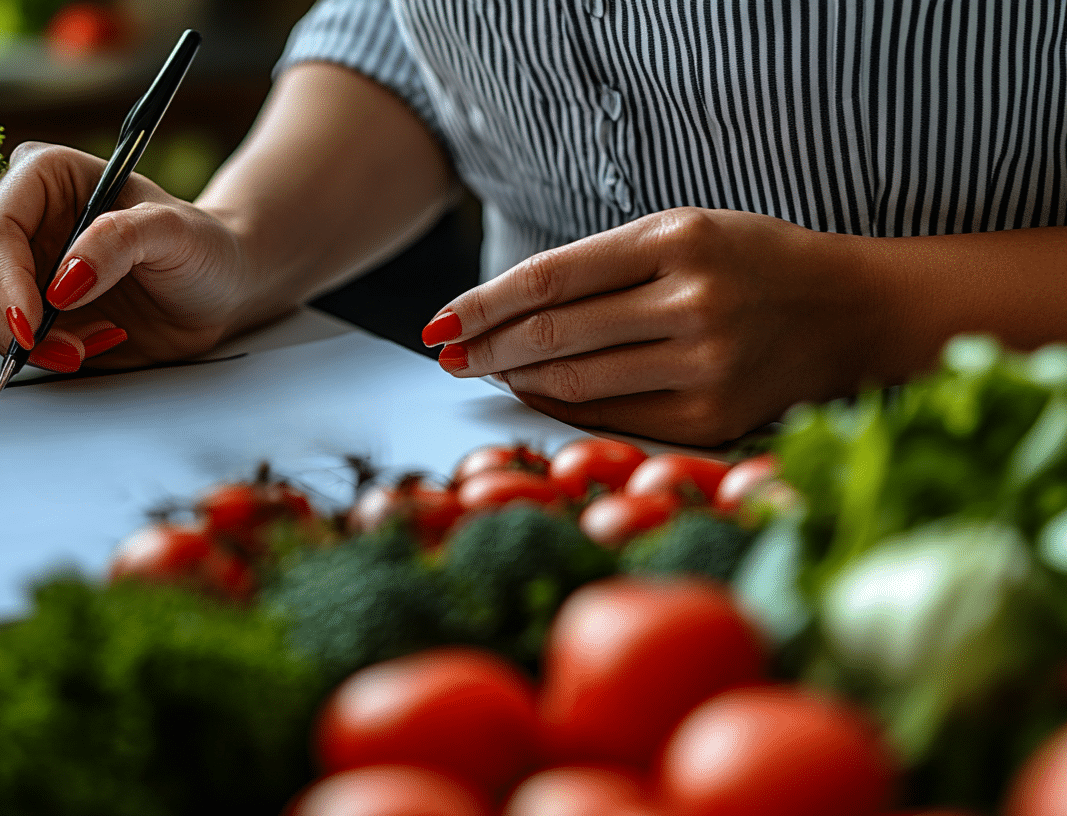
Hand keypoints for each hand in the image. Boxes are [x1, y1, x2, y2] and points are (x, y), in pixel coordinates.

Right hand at [0, 142, 250, 371]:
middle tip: (64, 350)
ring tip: (96, 341)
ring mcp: (22, 264)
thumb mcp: (174, 232)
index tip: (33, 324)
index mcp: (43, 175)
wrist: (221, 287)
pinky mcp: (32, 306)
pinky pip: (10, 338)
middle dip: (8, 321)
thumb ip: (120, 240)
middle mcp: (23, 216)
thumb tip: (64, 280)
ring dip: (31, 343)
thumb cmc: (203, 246)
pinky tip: (96, 343)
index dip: (5, 281)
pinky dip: (45, 353)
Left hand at [421, 208, 892, 446]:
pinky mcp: (713, 420)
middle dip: (484, 348)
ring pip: (575, 381)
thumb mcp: (682, 231)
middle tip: (446, 355)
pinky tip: (536, 393)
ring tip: (484, 370)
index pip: (549, 278)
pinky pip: (611, 417)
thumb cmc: (751, 263)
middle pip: (552, 334)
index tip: (437, 323)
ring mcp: (705, 367)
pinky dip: (561, 406)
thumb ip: (600, 266)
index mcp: (679, 240)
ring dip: (514, 379)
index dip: (481, 304)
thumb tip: (502, 311)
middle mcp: (692, 304)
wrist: (849, 313)